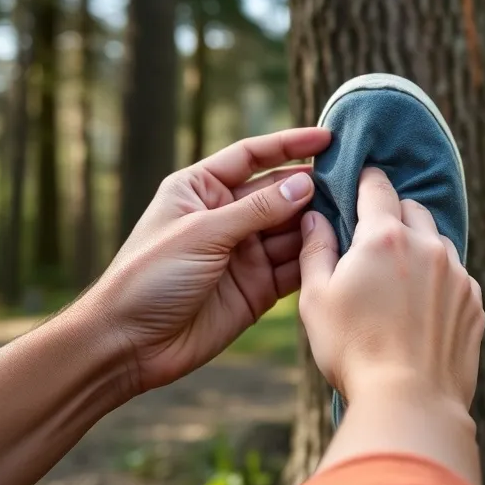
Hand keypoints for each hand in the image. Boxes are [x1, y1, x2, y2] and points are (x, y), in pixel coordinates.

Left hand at [86, 128, 330, 393]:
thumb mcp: (203, 233)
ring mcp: (244, 252)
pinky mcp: (257, 287)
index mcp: (201, 189)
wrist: (127, 345)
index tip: (328, 138)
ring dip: (319, 223)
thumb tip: (305, 183)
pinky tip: (341, 249)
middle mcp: (226, 216)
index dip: (290, 144)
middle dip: (314, 187)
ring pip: (293, 230)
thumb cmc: (149, 277)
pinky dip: (316, 258)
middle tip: (355, 181)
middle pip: (280, 193)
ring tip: (357, 214)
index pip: (253, 156)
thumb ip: (258, 209)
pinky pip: (294, 266)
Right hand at [298, 167, 484, 411]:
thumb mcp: (316, 299)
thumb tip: (314, 217)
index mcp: (384, 237)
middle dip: (393, 214)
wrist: (411, 401)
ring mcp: (457, 274)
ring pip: (438, 241)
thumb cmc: (354, 351)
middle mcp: (428, 246)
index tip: (361, 180)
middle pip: (412, 209)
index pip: (377, 187)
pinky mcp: (475, 302)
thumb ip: (315, 250)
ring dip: (419, 247)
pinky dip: (439, 279)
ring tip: (398, 277)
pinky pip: (457, 275)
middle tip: (373, 237)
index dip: (366, 180)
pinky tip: (421, 307)